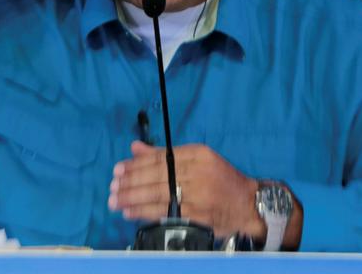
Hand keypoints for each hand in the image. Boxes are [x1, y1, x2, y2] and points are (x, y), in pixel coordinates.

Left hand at [108, 141, 264, 239]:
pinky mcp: (198, 214)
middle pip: (157, 176)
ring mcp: (199, 194)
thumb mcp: (198, 160)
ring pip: (159, 194)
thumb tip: (135, 148)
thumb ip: (166, 155)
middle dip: (131, 182)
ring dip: (134, 198)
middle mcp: (199, 171)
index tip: (118, 170)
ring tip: (116, 200)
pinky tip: (132, 212)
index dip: (137, 164)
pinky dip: (146, 212)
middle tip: (113, 187)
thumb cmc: (221, 180)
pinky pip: (167, 212)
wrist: (248, 204)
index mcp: (199, 153)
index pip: (161, 158)